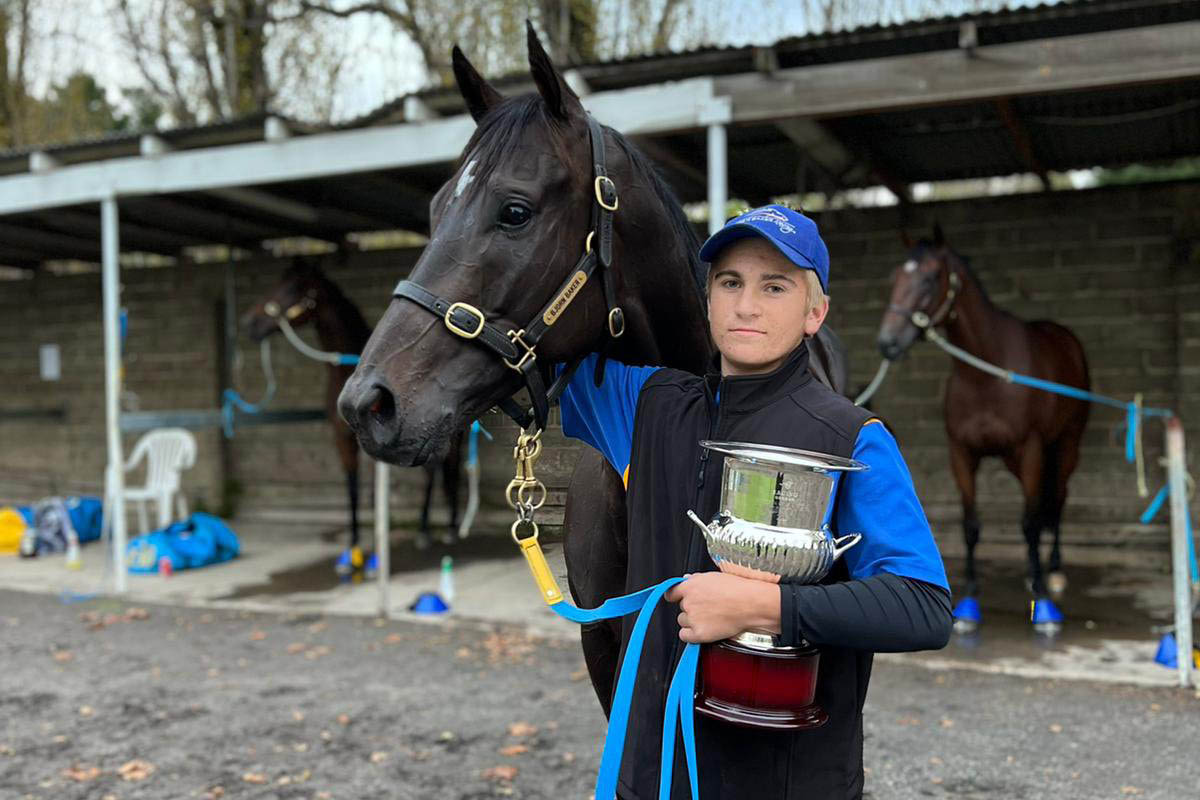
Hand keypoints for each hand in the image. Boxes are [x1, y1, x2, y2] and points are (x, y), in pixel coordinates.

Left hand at [664, 572, 780, 643]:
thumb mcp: (715, 577)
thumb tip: (686, 580)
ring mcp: (693, 618)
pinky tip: (704, 629)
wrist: (751, 604)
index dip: (676, 596)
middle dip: (691, 608)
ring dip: (692, 622)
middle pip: (681, 608)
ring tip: (711, 618)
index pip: (671, 592)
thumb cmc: (738, 589)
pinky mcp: (699, 633)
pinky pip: (685, 636)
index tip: (678, 598)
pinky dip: (692, 635)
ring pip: (683, 622)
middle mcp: (689, 602)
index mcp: (690, 586)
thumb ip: (696, 579)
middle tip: (708, 608)